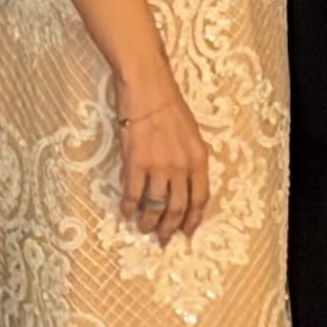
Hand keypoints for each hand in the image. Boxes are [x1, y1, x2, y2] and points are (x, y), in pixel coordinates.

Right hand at [117, 93, 212, 241]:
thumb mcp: (191, 133)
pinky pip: (133, 194)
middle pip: (178, 207)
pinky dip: (128, 207)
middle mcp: (181, 166)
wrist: (148, 87)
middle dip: (171, 228)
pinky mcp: (136, 162)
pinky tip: (126, 213)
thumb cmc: (169, 105)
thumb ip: (190, 158)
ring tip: (144, 229)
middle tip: (164, 239)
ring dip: (149, 222)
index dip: (193, 219)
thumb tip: (183, 182)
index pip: (200, 198)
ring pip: (155, 206)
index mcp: (199, 158)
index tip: (188, 232)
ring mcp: (159, 166)